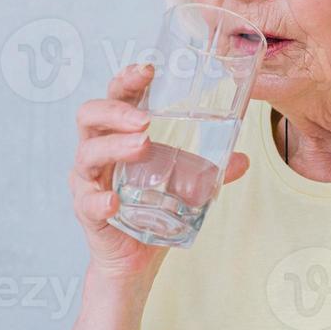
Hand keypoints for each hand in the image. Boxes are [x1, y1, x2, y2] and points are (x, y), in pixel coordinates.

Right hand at [69, 62, 250, 279]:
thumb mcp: (184, 185)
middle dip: (116, 110)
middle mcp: (97, 151)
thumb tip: (243, 159)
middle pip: (90, 116)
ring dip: (115, 145)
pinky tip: (114, 201)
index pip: (116, 97)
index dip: (127, 80)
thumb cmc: (151, 209)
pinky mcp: (87, 211)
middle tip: (145, 118)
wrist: (134, 259)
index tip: (148, 70)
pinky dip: (100, 199)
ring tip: (142, 145)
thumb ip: (209, 171)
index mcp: (118, 135)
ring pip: (88, 153)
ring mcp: (89, 181)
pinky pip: (87, 202)